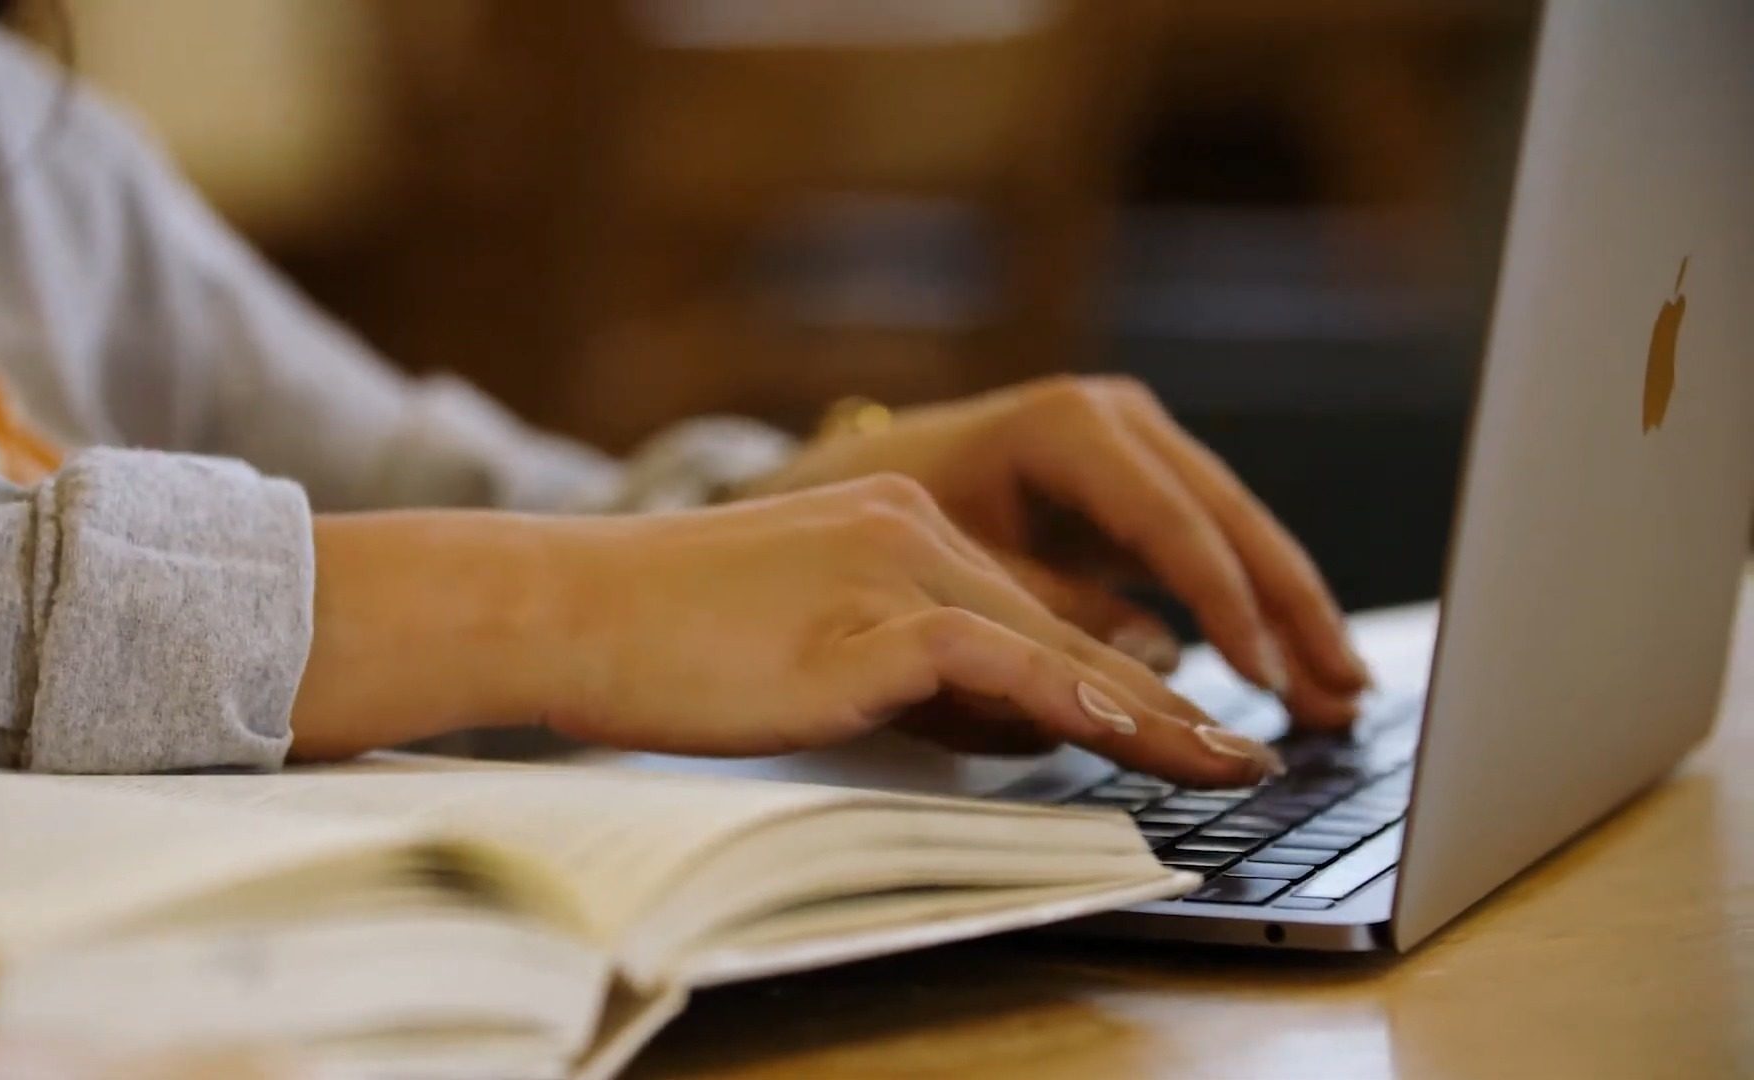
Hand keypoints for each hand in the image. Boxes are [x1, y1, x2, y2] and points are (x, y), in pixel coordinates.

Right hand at [289, 479, 1282, 786]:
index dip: (1129, 669)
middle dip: (1169, 697)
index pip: (1040, 609)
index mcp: (899, 525)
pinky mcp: (869, 614)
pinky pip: (1000, 662)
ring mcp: (893, 565)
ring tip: (1230, 765)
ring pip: (1055, 645)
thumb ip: (912, 666)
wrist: (571, 608)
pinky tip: (1140, 737)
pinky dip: (1080, 703)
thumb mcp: (809, 648)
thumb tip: (1014, 716)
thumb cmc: (669, 644)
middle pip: (1071, 625)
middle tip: (1252, 751)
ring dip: (1153, 714)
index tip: (1196, 721)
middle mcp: (913, 528)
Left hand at [744, 376, 1369, 728]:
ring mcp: (1137, 452)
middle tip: (1341, 695)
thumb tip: (1155, 655)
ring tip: (1343, 698)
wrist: (844, 486)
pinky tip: (1297, 673)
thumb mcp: (953, 570)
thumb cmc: (883, 527)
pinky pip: (1213, 553)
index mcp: (1068, 426)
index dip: (1222, 600)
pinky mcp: (1141, 493)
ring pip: (1237, 536)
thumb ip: (1047, 610)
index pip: (1167, 518)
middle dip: (1290, 612)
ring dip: (1292, 617)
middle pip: (1229, 520)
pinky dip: (1254, 612)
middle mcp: (1117, 423)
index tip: (1257, 673)